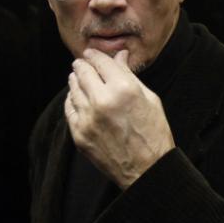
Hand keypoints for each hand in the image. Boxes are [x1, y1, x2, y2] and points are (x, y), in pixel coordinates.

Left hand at [65, 48, 174, 188]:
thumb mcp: (149, 98)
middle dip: (82, 65)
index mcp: (124, 89)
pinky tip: (76, 97)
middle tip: (81, 62)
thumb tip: (119, 57)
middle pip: (83, 72)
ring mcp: (88, 119)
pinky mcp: (79, 134)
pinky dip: (72, 100)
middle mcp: (102, 101)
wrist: (147, 169)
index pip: (101, 62)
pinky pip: (69, 109)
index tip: (91, 53)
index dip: (95, 55)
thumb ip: (129, 76)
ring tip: (77, 77)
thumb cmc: (153, 133)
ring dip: (75, 80)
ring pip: (73, 89)